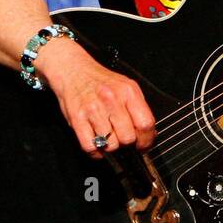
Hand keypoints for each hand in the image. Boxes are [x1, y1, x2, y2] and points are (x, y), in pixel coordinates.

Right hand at [35, 38, 156, 159]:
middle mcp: (112, 99)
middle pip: (128, 137)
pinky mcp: (77, 119)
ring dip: (110, 146)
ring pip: (110, 145)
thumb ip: (138, 108)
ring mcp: (93, 110)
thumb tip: (148, 134)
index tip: (143, 145)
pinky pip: (90, 147)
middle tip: (122, 137)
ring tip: (107, 135)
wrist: (73, 71)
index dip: (146, 140)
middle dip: (127, 143)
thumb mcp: (126, 87)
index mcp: (128, 92)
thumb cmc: (100, 81)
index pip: (145, 124)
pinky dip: (95, 152)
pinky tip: (96, 143)